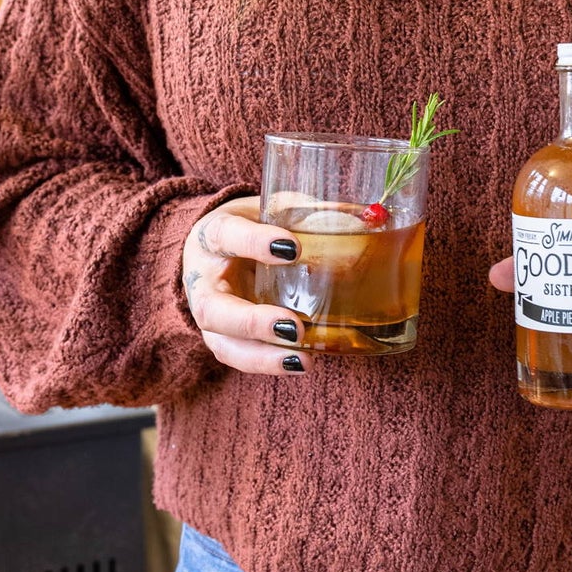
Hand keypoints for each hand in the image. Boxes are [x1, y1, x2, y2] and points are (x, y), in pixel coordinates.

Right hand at [181, 197, 308, 376]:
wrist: (217, 247)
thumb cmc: (253, 224)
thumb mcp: (273, 207)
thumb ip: (308, 211)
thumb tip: (369, 217)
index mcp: (213, 234)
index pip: (226, 235)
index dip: (254, 242)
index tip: (292, 247)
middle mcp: (202, 278)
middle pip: (212, 308)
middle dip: (252, 322)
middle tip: (294, 326)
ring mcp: (209, 314)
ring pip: (223, 343)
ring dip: (262, 356)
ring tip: (302, 359)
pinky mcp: (221, 337)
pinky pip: (238, 357)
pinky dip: (268, 364)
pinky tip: (301, 364)